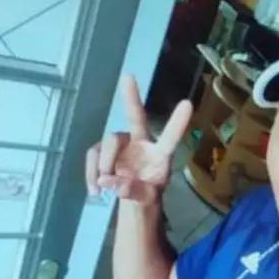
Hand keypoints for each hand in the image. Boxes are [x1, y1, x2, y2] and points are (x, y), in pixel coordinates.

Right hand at [85, 75, 192, 203]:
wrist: (132, 201)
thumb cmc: (147, 195)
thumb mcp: (145, 200)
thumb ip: (131, 191)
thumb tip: (107, 181)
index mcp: (160, 154)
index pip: (170, 138)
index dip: (177, 123)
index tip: (187, 104)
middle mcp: (141, 142)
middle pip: (135, 117)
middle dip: (131, 97)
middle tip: (128, 76)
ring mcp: (121, 145)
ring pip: (109, 142)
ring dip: (104, 165)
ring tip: (104, 188)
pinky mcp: (103, 151)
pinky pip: (94, 155)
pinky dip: (91, 173)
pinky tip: (95, 191)